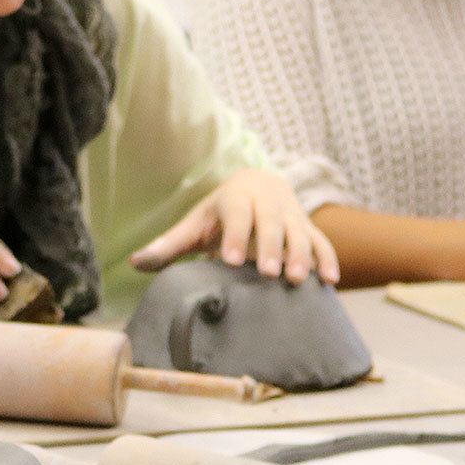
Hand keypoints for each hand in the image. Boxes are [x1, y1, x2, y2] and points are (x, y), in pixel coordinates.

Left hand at [129, 168, 338, 284]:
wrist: (260, 183)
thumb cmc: (220, 213)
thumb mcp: (195, 224)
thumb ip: (169, 244)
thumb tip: (135, 263)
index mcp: (236, 200)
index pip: (236, 216)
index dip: (235, 236)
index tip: (229, 260)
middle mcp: (267, 204)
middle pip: (271, 223)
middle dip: (271, 247)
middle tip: (268, 274)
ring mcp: (292, 215)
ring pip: (300, 232)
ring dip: (300, 255)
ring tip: (296, 280)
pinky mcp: (310, 227)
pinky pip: (322, 241)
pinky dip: (327, 259)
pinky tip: (330, 281)